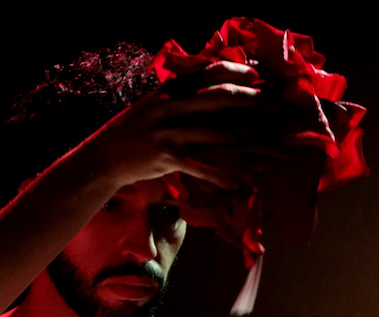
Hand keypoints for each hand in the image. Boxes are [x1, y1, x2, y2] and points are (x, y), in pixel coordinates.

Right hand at [77, 60, 270, 188]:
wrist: (102, 158)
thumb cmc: (130, 132)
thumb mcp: (151, 104)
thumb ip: (177, 95)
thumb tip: (210, 89)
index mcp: (168, 90)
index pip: (211, 71)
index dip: (239, 71)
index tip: (258, 77)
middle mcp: (170, 106)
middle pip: (221, 97)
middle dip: (253, 99)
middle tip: (276, 106)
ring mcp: (169, 131)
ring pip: (218, 132)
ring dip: (247, 140)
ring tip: (267, 146)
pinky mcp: (167, 156)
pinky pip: (201, 165)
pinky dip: (220, 175)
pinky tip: (235, 183)